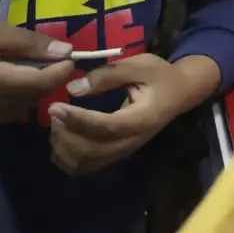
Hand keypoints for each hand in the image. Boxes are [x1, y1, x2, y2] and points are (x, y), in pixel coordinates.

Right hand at [0, 19, 77, 126]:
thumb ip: (25, 41)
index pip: (42, 83)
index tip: (68, 57)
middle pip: (34, 97)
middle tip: (45, 59)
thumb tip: (63, 50)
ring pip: (22, 107)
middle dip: (47, 79)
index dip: (61, 70)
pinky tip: (3, 83)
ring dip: (31, 90)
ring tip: (22, 69)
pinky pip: (4, 114)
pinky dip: (13, 99)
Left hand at [48, 53, 220, 176]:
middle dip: (65, 133)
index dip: (78, 120)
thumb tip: (73, 88)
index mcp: (142, 119)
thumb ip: (108, 75)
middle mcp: (132, 142)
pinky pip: (84, 167)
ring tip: (58, 121)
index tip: (55, 106)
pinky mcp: (115, 155)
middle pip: (92, 151)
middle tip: (54, 110)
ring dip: (63, 146)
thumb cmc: (160, 76)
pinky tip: (62, 136)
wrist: (180, 94)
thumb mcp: (140, 65)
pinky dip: (65, 157)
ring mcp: (123, 152)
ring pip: (84, 163)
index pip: (106, 127)